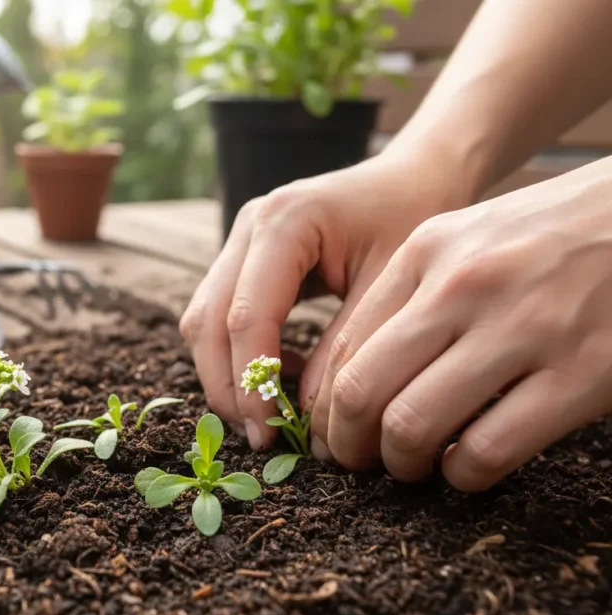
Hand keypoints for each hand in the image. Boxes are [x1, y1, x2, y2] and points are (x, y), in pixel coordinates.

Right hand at [181, 151, 468, 449]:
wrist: (414, 175)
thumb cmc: (414, 218)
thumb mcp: (391, 285)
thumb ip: (345, 348)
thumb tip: (307, 419)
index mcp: (285, 221)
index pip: (246, 316)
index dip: (251, 382)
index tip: (268, 434)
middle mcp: (248, 225)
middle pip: (206, 321)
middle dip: (226, 386)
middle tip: (260, 437)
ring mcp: (239, 240)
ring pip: (203, 321)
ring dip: (227, 374)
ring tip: (273, 412)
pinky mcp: (243, 258)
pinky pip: (221, 316)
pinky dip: (240, 356)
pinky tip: (285, 375)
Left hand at [310, 158, 611, 490]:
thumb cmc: (547, 236)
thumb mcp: (465, 241)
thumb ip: (408, 296)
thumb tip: (350, 381)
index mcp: (426, 252)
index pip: (344, 348)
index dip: (326, 409)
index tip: (333, 435)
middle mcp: (464, 286)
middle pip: (361, 391)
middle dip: (348, 444)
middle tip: (361, 464)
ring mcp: (525, 328)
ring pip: (413, 425)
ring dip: (401, 464)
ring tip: (414, 467)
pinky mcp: (582, 373)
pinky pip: (488, 449)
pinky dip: (464, 474)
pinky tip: (469, 467)